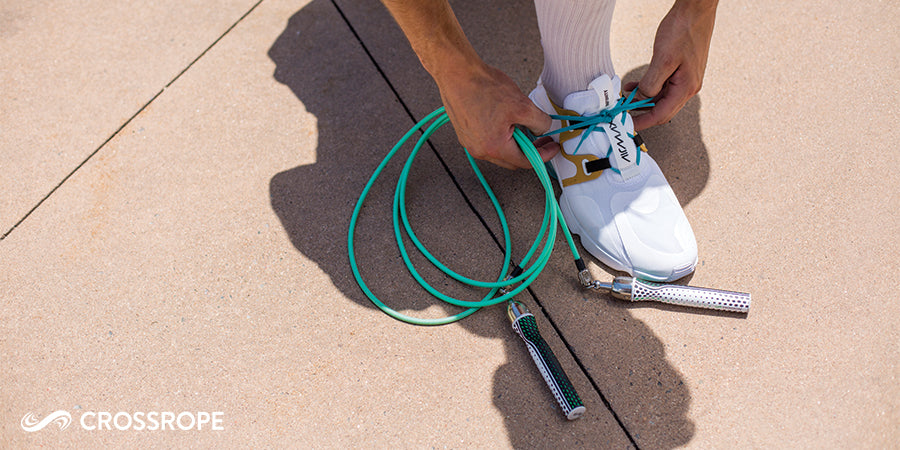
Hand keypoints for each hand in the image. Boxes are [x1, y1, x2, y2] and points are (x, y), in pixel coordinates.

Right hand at [437, 63, 558, 169]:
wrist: (457, 73)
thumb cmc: (483, 87)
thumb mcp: (523, 105)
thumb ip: (539, 122)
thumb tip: (543, 129)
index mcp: (494, 147)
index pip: (526, 161)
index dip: (544, 155)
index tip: (552, 147)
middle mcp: (479, 150)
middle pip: (512, 160)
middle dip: (529, 150)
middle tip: (541, 137)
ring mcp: (469, 143)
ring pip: (500, 151)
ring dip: (514, 142)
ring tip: (520, 123)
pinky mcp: (465, 133)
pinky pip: (488, 141)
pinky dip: (501, 136)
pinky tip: (505, 119)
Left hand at [625, 0, 717, 130]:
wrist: (695, 10)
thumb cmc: (683, 30)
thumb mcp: (663, 59)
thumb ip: (651, 83)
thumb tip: (641, 99)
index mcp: (686, 88)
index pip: (661, 114)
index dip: (642, 122)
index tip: (627, 125)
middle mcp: (688, 87)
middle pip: (662, 109)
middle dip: (641, 113)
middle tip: (623, 114)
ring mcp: (686, 79)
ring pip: (661, 98)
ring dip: (643, 99)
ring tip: (625, 97)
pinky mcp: (681, 71)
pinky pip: (663, 86)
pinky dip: (648, 88)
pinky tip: (634, 86)